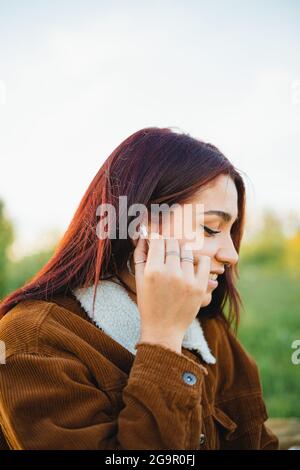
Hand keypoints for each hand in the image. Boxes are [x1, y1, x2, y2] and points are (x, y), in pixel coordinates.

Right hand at [134, 230, 210, 351]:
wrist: (163, 330)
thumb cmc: (148, 304)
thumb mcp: (139, 279)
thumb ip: (140, 255)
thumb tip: (144, 235)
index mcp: (153, 270)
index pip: (158, 239)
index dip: (157, 236)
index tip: (157, 237)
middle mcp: (170, 272)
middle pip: (173, 242)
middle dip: (169, 242)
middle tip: (167, 248)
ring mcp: (187, 279)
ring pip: (187, 251)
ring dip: (182, 252)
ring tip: (177, 260)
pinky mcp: (199, 286)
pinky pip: (204, 261)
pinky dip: (199, 259)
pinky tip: (192, 264)